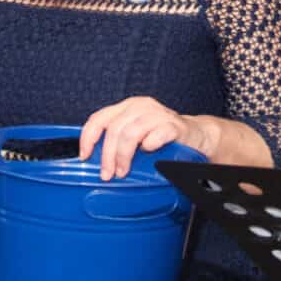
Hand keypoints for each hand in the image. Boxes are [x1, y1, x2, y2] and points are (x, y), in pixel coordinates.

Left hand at [79, 97, 208, 180]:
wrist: (196, 135)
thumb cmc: (162, 136)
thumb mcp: (136, 135)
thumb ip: (118, 141)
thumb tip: (95, 162)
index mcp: (127, 107)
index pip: (99, 118)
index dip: (88, 138)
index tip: (84, 156)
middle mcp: (140, 106)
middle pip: (114, 129)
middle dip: (108, 155)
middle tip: (107, 173)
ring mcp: (158, 114)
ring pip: (131, 133)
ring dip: (124, 155)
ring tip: (123, 171)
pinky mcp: (174, 125)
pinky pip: (157, 135)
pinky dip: (149, 145)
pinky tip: (149, 152)